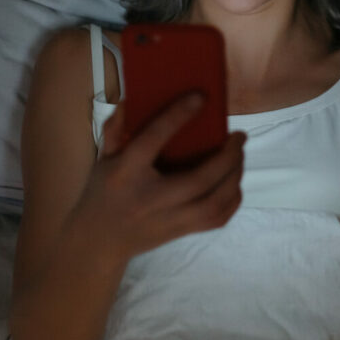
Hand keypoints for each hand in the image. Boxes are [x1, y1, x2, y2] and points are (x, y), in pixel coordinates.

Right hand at [74, 94, 245, 264]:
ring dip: (234, 177)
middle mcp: (150, 197)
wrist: (99, 241)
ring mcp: (168, 219)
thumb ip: (117, 129)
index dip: (177, 117)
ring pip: (214, 203)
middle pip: (199, 179)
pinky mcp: (180, 232)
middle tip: (239, 136)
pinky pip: (216, 220)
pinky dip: (233, 200)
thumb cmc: (103, 192)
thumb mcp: (103, 158)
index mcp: (126, 172)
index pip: (152, 140)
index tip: (201, 97)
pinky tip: (235, 182)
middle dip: (227, 157)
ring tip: (239, 156)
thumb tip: (132, 99)